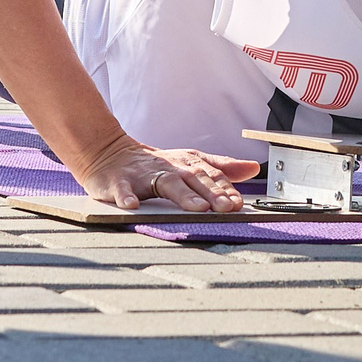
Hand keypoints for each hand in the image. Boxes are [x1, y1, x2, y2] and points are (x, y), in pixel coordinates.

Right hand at [75, 133, 257, 211]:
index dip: (225, 189)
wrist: (108, 153)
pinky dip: (126, 197)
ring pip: (165, 183)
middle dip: (212, 193)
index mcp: (185, 164)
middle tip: (227, 207)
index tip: (239, 203)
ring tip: (198, 208)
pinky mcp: (118, 182)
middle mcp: (168, 167)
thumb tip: (252, 167)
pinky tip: (132, 205)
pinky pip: (122, 190)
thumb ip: (220, 166)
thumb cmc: (153, 165)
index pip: (210, 176)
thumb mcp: (188, 162)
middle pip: (193, 179)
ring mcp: (143, 175)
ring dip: (183, 195)